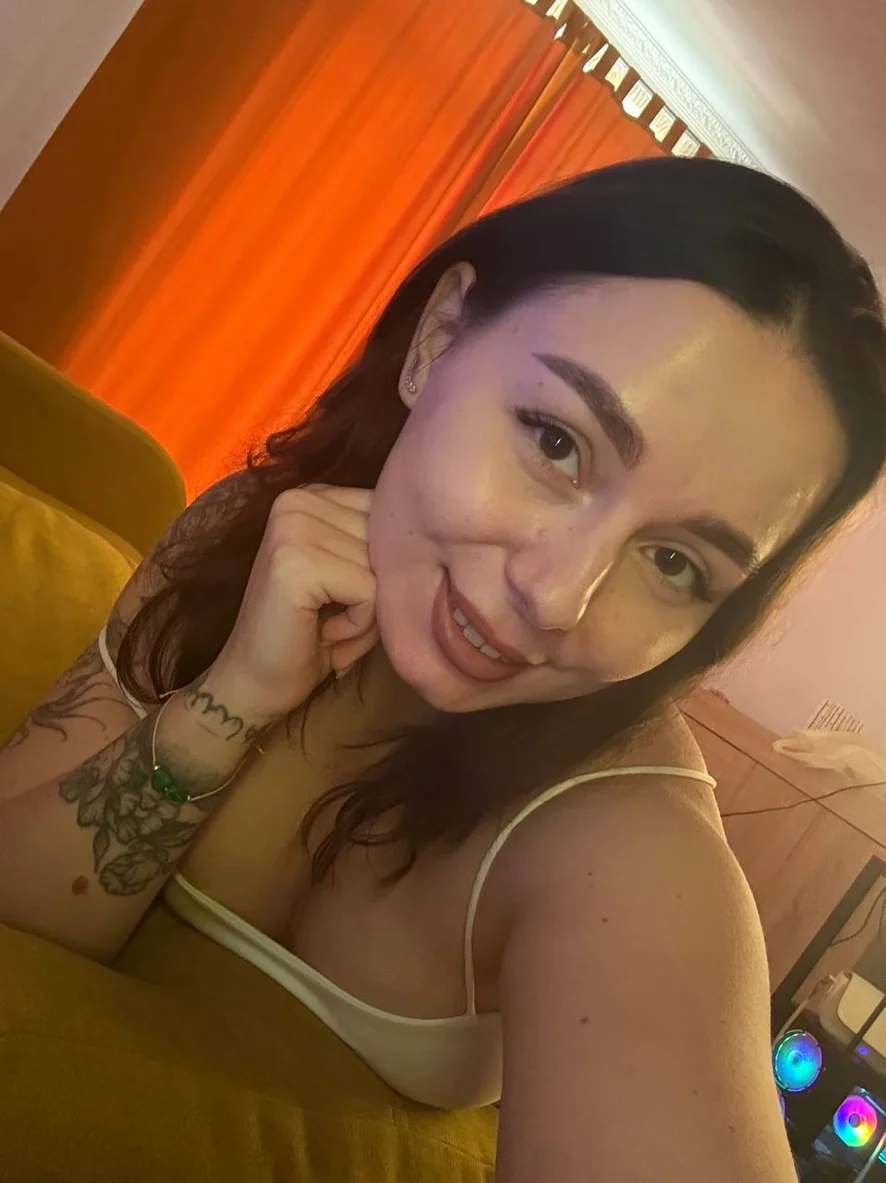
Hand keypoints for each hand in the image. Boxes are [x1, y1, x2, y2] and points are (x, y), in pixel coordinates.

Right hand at [206, 485, 376, 718]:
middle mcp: (297, 500)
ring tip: (328, 625)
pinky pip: (370, 591)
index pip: (387, 512)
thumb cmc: (312, 635)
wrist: (254, 684)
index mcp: (310, 495)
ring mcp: (292, 528)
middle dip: (376, 589)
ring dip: (368, 610)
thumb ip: (379, 546)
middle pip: (387, 538)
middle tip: (334, 615)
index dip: (382, 565)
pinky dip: (358, 624)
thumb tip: (431, 534)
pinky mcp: (295, 563)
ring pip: (383, 566)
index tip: (340, 593)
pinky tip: (324, 633)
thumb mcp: (351, 574)